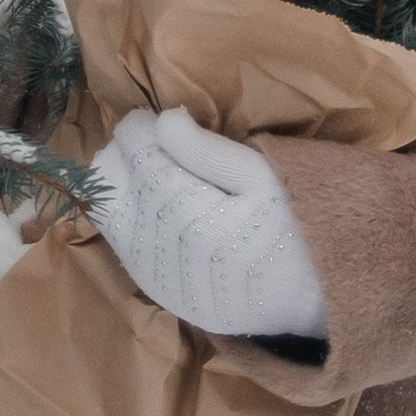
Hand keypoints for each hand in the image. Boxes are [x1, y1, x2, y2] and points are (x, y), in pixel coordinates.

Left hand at [85, 105, 328, 346]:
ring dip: (124, 186)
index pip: (136, 152)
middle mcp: (158, 246)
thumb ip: (204, 149)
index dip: (139, 126)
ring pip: (108, 213)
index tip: (153, 117)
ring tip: (158, 173)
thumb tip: (161, 121)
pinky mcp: (159, 293)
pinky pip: (123, 246)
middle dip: (126, 154)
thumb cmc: (289, 224)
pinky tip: (156, 209)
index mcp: (184, 211)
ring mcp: (153, 274)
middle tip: (156, 144)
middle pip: (109, 180)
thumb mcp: (259, 175)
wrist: (307, 298)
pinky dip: (130, 219)